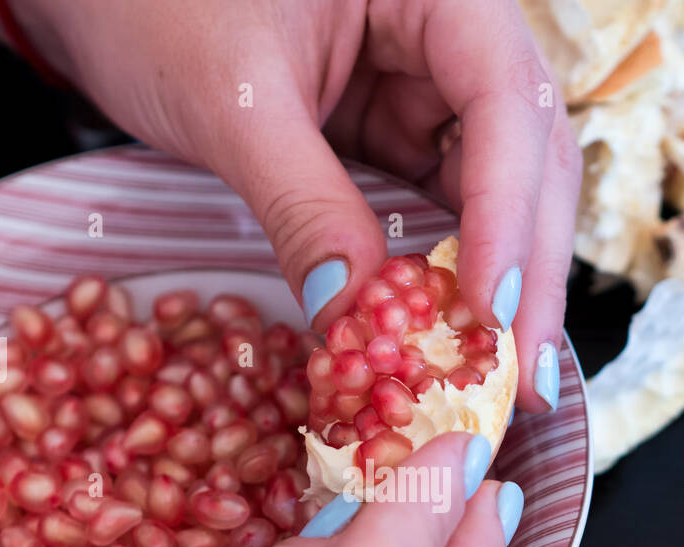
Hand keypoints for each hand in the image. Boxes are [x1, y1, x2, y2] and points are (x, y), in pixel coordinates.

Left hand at [11, 0, 578, 412]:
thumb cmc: (155, 1)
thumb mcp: (232, 100)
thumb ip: (299, 200)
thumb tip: (352, 315)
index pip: (504, 97)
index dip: (508, 208)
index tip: (488, 307)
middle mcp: (451, 35)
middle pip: (528, 154)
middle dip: (528, 266)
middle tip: (523, 373)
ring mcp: (427, 88)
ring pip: (498, 190)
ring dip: (503, 281)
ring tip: (504, 373)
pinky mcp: (395, 135)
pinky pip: (442, 208)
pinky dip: (448, 274)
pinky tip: (452, 334)